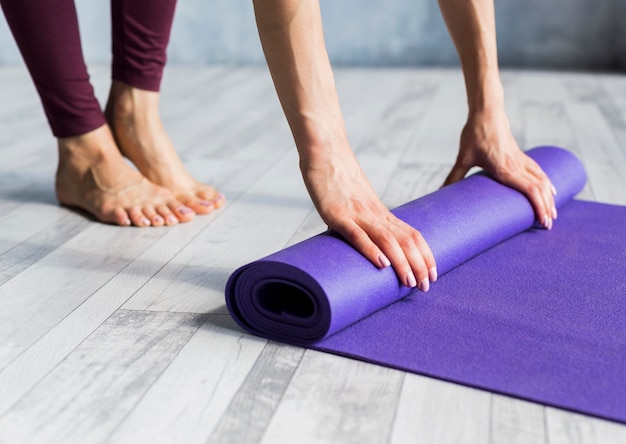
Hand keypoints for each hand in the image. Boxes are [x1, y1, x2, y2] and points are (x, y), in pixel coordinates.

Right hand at [301, 146, 436, 290]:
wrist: (325, 150)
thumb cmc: (336, 177)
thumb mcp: (356, 201)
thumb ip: (361, 220)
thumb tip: (362, 240)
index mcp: (380, 211)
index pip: (412, 234)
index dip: (425, 255)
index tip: (433, 273)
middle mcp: (374, 213)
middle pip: (406, 240)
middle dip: (419, 265)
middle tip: (425, 287)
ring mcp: (357, 214)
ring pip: (387, 240)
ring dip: (402, 263)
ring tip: (409, 282)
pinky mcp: (338, 215)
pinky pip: (357, 234)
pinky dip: (371, 250)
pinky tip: (381, 265)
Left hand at [443, 108, 556, 228]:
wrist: (487, 112)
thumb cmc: (475, 134)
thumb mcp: (463, 157)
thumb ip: (454, 176)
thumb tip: (441, 192)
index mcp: (505, 168)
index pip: (530, 190)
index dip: (539, 206)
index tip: (542, 221)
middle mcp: (517, 165)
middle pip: (539, 189)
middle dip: (546, 207)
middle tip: (549, 225)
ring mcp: (521, 159)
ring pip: (542, 180)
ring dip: (549, 197)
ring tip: (553, 213)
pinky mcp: (520, 154)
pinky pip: (538, 171)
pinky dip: (547, 182)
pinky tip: (551, 190)